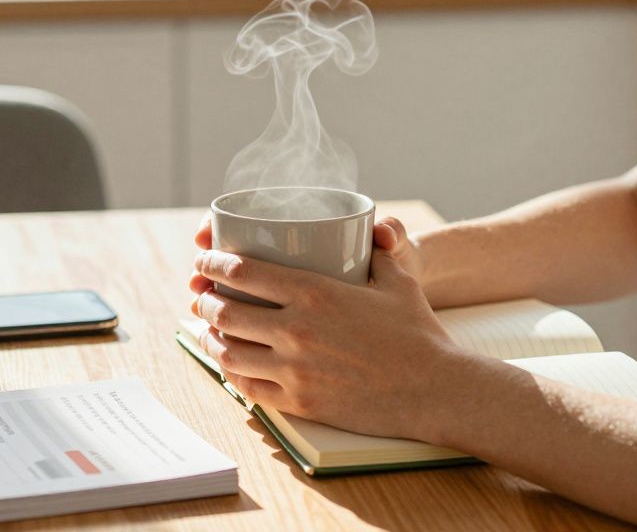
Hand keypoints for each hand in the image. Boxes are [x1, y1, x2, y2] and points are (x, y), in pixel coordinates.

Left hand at [187, 220, 460, 441]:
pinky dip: (230, 371)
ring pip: (229, 350)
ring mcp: (295, 370)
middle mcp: (296, 330)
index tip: (204, 260)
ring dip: (209, 336)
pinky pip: (248, 386)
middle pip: (226, 311)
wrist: (434, 389)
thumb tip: (369, 234)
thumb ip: (376, 253)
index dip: (212, 264)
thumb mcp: (396, 280)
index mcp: (315, 292)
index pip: (242, 272)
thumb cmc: (417, 333)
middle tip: (202, 294)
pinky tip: (228, 362)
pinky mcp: (300, 402)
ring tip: (206, 328)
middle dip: (206, 299)